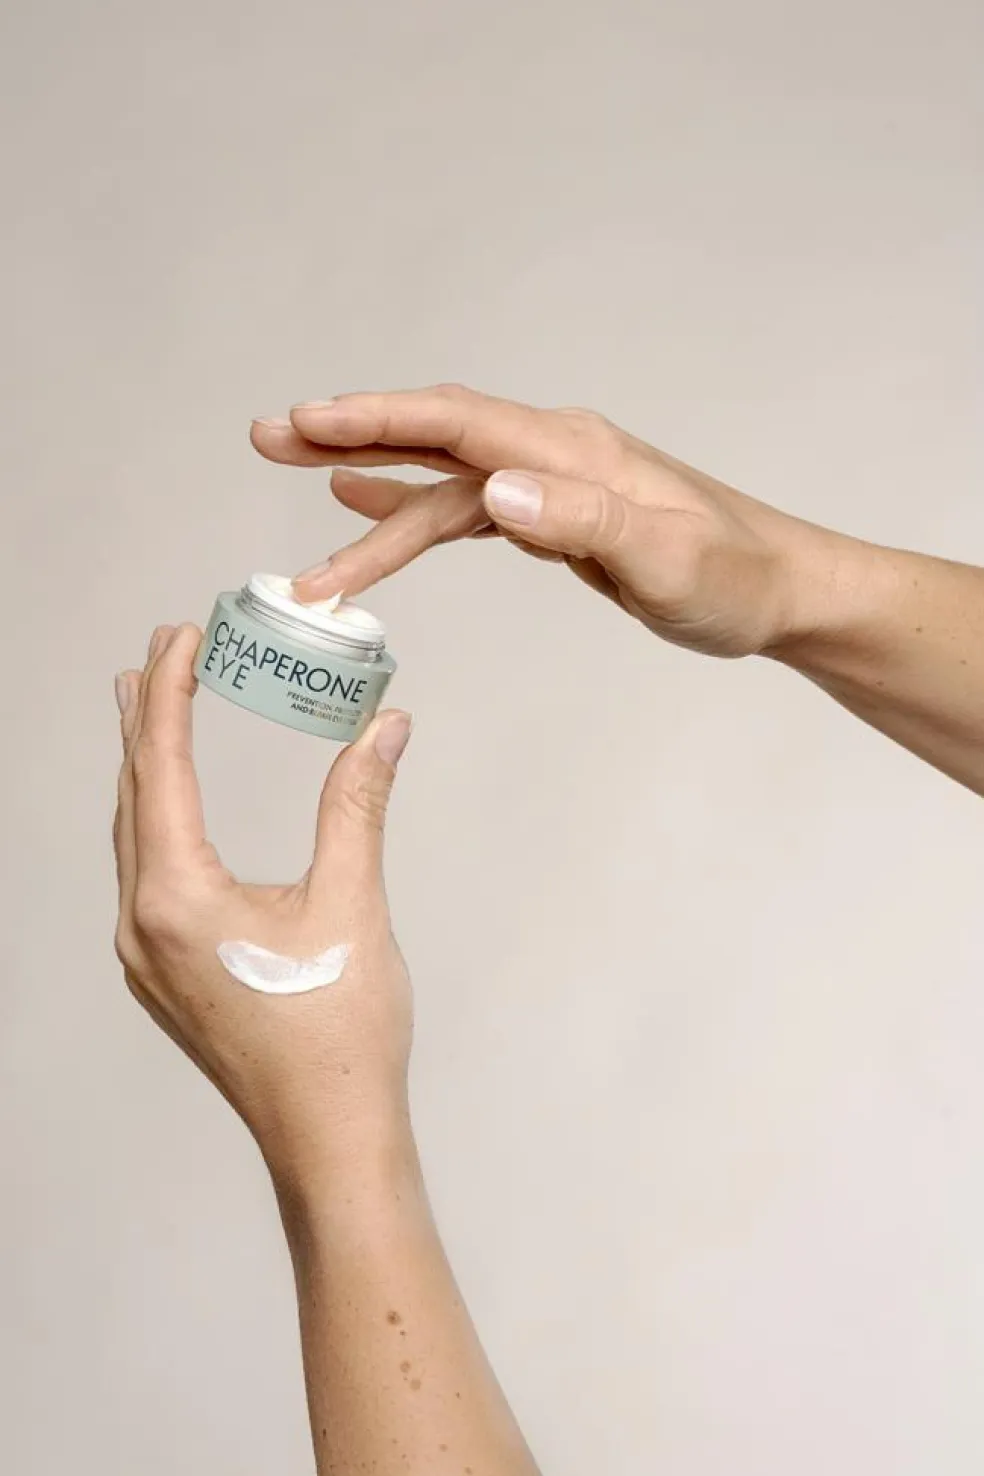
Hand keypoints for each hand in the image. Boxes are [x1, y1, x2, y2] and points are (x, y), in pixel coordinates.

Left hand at [113, 624, 414, 1187]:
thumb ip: (358, 805)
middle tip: (162, 652)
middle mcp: (142, 925)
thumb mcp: (353, 905)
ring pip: (134, 838)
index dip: (172, 693)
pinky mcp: (165, 975)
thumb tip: (386, 725)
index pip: (161, 769)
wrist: (329, 1139)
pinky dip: (154, 820)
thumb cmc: (342, 1033)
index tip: (183, 634)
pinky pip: (144, 875)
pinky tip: (170, 808)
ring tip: (152, 711)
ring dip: (146, 769)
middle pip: (134, 797)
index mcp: (176, 899)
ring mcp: (146, 956)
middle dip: (148, 719)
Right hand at [251, 384, 853, 658]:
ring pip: (441, 476)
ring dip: (369, 479)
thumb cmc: (736, 580)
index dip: (377, 421)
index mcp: (573, 453)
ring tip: (294, 472)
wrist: (780, 591)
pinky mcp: (553, 517)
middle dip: (349, 433)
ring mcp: (551, 482)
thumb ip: (586, 526)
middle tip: (268, 436)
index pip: (458, 423)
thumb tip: (498, 496)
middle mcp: (553, 453)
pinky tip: (369, 505)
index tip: (305, 423)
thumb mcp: (671, 563)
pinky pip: (465, 505)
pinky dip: (412, 506)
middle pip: (434, 432)